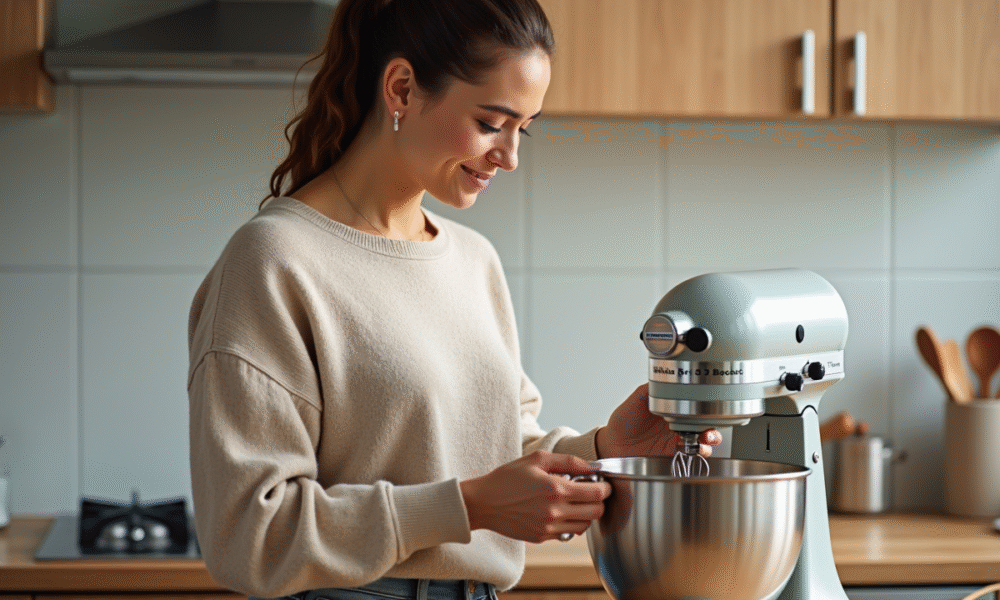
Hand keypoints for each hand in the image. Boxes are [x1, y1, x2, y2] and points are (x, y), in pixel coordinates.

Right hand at [460, 450, 610, 542]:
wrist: (483, 503)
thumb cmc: (507, 477)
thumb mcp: (537, 459)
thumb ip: (570, 461)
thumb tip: (594, 467)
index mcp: (555, 489)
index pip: (597, 494)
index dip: (605, 487)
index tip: (602, 482)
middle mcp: (555, 511)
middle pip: (596, 512)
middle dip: (599, 501)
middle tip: (591, 491)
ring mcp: (549, 527)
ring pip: (585, 526)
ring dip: (587, 514)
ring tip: (576, 502)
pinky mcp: (542, 537)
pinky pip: (568, 534)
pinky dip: (571, 523)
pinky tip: (561, 511)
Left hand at [595, 383, 721, 458]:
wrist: (613, 445)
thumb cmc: (622, 421)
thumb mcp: (635, 400)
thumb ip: (650, 389)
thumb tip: (664, 377)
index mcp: (671, 407)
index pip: (696, 402)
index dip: (706, 404)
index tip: (709, 405)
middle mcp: (678, 423)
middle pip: (706, 421)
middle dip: (714, 423)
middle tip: (709, 426)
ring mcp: (678, 439)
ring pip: (705, 438)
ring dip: (711, 438)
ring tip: (706, 438)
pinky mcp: (675, 454)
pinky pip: (695, 454)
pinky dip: (701, 451)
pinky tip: (698, 449)